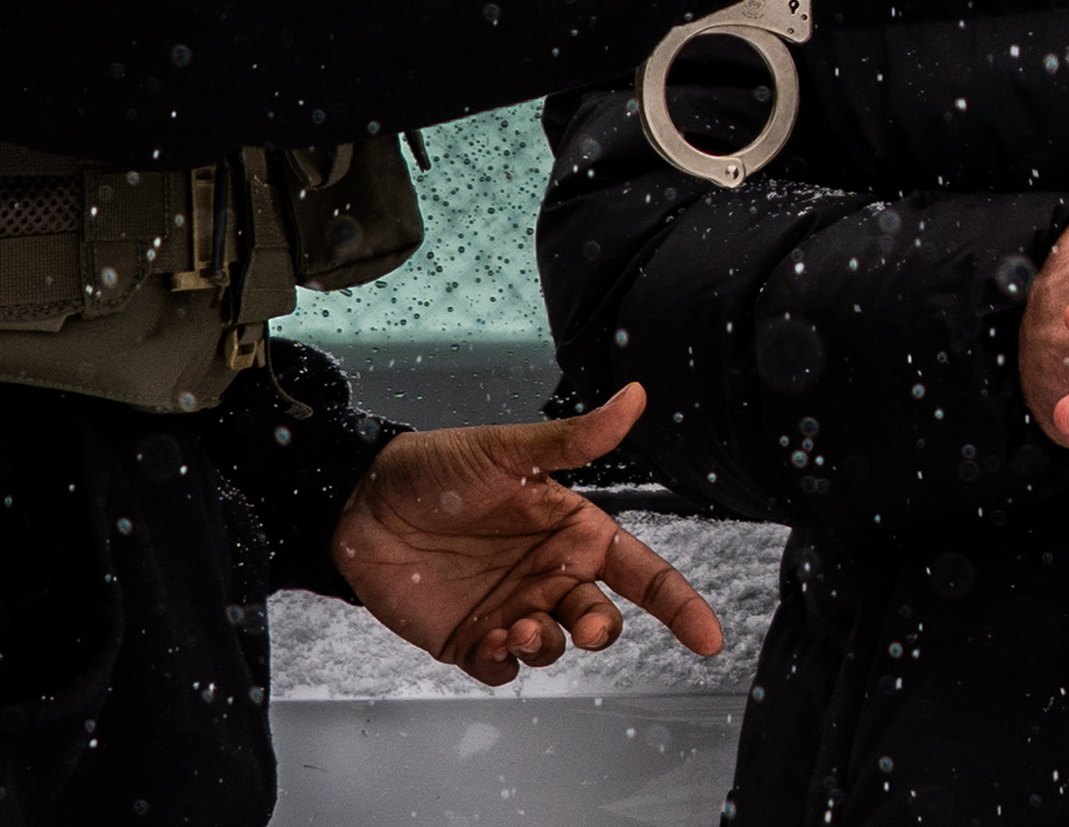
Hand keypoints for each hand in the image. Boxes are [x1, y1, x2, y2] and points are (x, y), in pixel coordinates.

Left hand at [330, 382, 723, 685]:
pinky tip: (488, 641)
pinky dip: (505, 665)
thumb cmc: (438, 467)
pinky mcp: (470, 639)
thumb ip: (574, 440)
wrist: (358, 503)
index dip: (681, 606)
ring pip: (555, 648)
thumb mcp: (509, 451)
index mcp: (572, 530)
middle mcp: (550, 574)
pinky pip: (504, 670)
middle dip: (600, 629)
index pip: (643, 572)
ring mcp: (512, 609)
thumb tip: (636, 396)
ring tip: (515, 628)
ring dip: (547, 646)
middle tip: (584, 626)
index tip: (710, 638)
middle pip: (603, 619)